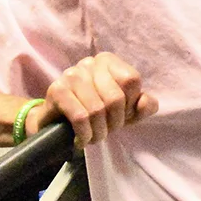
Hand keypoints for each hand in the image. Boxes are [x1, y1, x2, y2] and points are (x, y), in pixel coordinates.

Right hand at [27, 52, 157, 148]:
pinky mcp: (56, 90)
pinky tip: (82, 140)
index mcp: (109, 61)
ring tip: (94, 137)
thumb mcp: (125, 111)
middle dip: (115, 122)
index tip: (122, 117)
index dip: (130, 105)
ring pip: (97, 109)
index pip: (131, 80)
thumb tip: (144, 102)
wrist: (55, 124)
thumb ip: (143, 106)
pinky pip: (80, 117)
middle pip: (115, 97)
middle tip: (106, 132)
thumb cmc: (96, 114)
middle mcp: (90, 62)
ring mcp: (72, 74)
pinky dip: (85, 134)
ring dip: (99, 132)